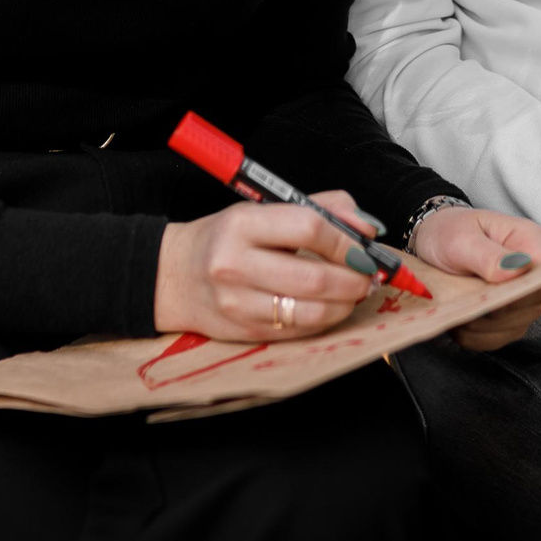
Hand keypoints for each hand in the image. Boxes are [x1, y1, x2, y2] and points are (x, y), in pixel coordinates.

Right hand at [154, 190, 377, 341]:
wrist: (171, 276)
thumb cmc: (225, 238)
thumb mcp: (262, 210)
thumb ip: (319, 208)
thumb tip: (367, 226)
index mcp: (243, 224)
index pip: (309, 228)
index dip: (347, 240)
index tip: (365, 247)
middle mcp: (236, 265)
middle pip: (314, 277)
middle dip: (355, 279)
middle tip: (369, 275)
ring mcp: (238, 304)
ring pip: (311, 312)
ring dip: (345, 304)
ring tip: (354, 293)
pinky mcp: (244, 333)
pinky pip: (298, 332)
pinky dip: (325, 321)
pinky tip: (331, 308)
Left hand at [408, 207, 540, 350]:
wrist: (435, 242)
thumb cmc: (450, 231)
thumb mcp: (462, 238)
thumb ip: (488, 255)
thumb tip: (517, 270)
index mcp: (532, 243)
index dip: (523, 292)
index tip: (492, 298)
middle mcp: (534, 274)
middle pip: (531, 306)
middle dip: (495, 311)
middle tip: (462, 301)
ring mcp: (524, 301)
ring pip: (513, 327)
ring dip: (480, 325)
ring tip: (455, 307)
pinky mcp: (508, 320)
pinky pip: (495, 339)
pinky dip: (473, 335)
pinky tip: (457, 320)